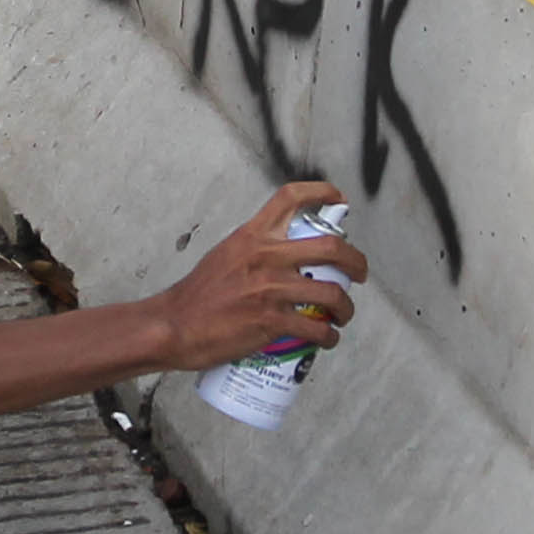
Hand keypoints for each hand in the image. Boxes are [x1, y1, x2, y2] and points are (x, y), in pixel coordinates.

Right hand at [152, 184, 361, 371]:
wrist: (174, 326)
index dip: (322, 193)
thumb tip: (286, 256)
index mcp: (252, 236)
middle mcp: (265, 257)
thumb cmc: (198, 295)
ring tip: (342, 315)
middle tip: (359, 273)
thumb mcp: (226, 255)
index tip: (338, 200)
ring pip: (331, 293)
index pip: (290, 198)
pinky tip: (326, 340)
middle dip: (356, 262)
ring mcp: (270, 289)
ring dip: (346, 308)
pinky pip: (316, 330)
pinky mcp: (271, 322)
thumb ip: (255, 250)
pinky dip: (329, 337)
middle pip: (330, 247)